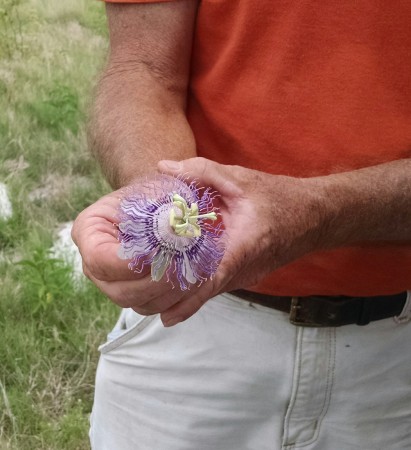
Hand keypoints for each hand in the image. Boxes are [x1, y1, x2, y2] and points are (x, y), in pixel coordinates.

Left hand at [71, 158, 322, 325]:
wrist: (314, 217)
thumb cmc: (280, 197)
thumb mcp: (240, 178)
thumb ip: (200, 171)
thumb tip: (162, 168)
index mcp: (242, 246)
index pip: (206, 276)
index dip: (177, 288)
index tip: (149, 292)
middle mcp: (240, 270)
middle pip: (198, 294)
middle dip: (165, 297)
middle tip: (130, 294)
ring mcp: (241, 278)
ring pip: (202, 298)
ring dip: (173, 301)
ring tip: (140, 298)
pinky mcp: (240, 278)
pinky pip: (209, 293)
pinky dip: (187, 299)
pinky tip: (165, 306)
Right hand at [71, 188, 189, 317]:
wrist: (160, 202)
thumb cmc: (155, 193)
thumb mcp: (158, 191)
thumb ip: (162, 211)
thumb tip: (175, 232)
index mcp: (89, 232)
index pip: (99, 259)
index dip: (132, 263)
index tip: (162, 251)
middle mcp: (95, 265)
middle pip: (120, 291)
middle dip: (158, 282)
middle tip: (184, 265)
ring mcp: (114, 284)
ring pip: (140, 305)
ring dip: (171, 293)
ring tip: (193, 272)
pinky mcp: (136, 295)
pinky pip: (154, 307)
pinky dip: (177, 299)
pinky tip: (193, 279)